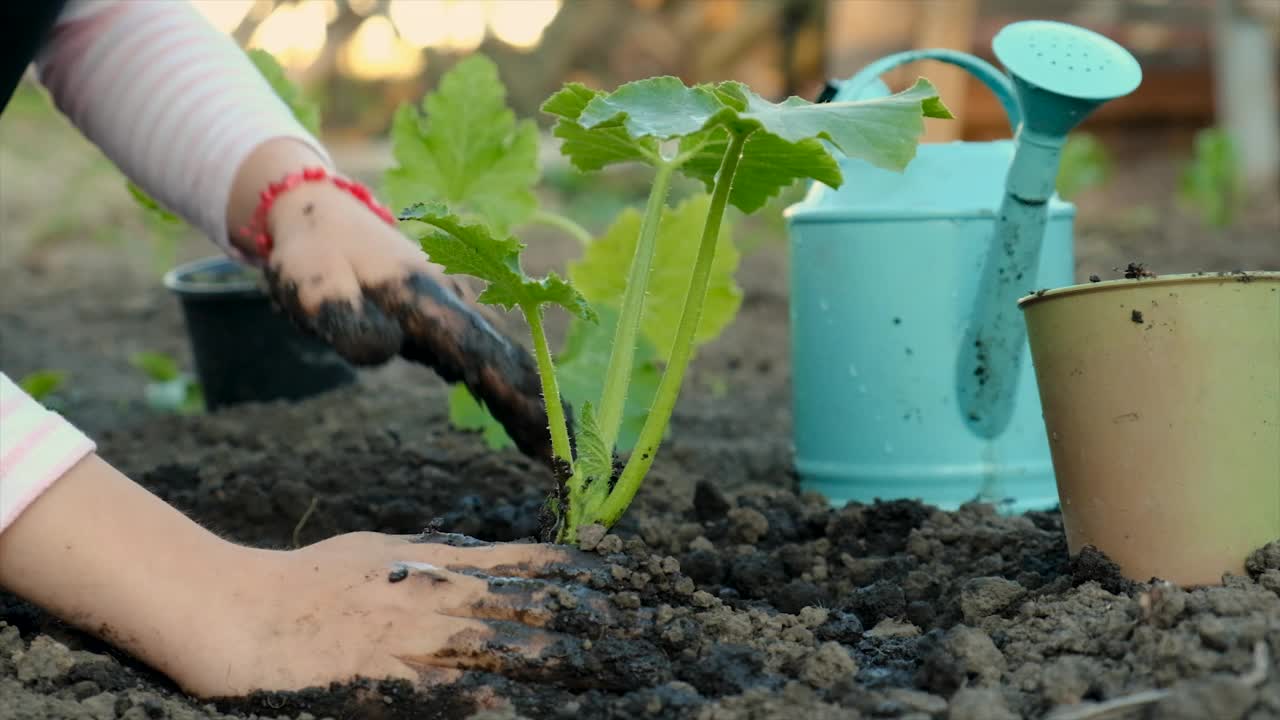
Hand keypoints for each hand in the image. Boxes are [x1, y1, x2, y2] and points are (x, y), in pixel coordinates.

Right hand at [183, 532, 615, 697]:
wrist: (238, 614)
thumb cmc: (307, 581)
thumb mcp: (377, 549)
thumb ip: (432, 553)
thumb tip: (481, 552)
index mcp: (431, 564)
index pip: (520, 561)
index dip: (575, 568)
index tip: (620, 572)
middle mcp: (432, 599)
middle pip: (524, 605)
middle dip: (584, 614)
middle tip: (638, 622)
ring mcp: (411, 645)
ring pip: (500, 649)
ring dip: (557, 656)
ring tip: (607, 662)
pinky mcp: (387, 688)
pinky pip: (453, 696)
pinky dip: (494, 700)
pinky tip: (529, 705)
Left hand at [260, 180, 565, 466]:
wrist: (321, 215)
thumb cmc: (315, 254)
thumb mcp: (314, 286)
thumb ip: (346, 319)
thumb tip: (387, 349)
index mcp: (424, 296)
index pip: (478, 351)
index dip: (513, 391)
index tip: (546, 428)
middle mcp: (451, 302)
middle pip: (503, 359)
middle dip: (536, 406)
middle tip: (567, 454)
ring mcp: (452, 310)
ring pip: (499, 361)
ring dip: (527, 403)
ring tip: (554, 449)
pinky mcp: (445, 321)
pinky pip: (484, 360)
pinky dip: (505, 391)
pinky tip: (521, 420)